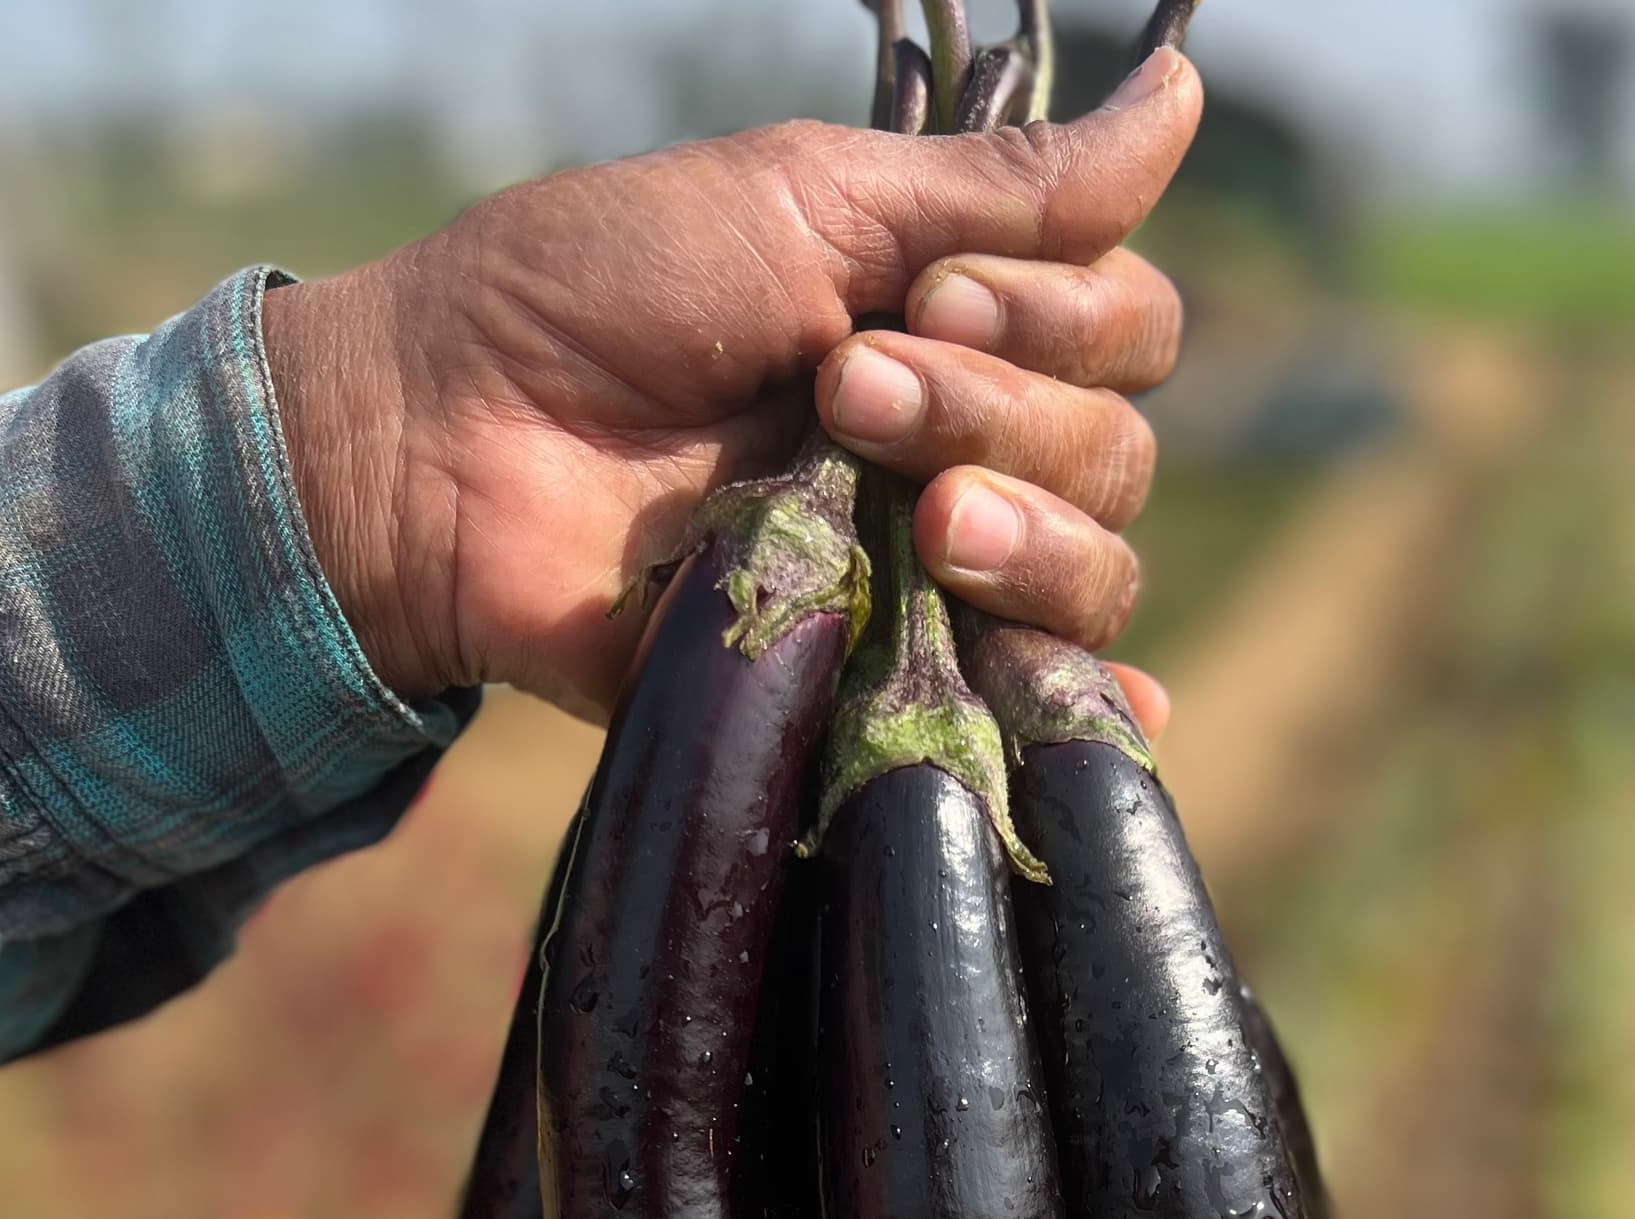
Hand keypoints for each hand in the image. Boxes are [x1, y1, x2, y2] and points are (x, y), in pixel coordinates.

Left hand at [262, 46, 1198, 730]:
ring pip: (1095, 575)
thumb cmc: (602, 297)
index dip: (1062, 319)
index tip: (923, 298)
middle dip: (1002, 417)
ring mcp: (923, 579)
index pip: (1126, 331)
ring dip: (1029, 538)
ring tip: (914, 527)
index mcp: (955, 328)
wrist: (449, 448)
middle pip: (1117, 457)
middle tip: (847, 392)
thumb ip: (998, 187)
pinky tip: (1110, 699)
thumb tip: (1186, 92)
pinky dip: (1086, 704)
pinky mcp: (870, 684)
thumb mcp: (805, 201)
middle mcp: (961, 452)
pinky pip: (1029, 710)